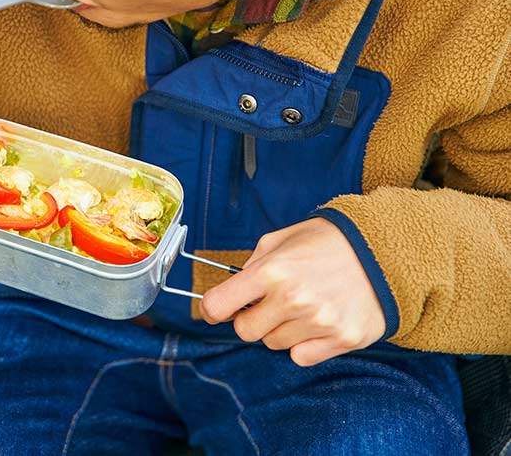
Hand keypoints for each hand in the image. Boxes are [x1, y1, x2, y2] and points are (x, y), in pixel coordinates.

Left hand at [199, 217, 385, 365]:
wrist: (384, 250)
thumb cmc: (328, 241)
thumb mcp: (281, 239)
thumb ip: (252, 265)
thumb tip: (232, 291)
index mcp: (272, 271)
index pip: (219, 304)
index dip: (212, 309)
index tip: (216, 310)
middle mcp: (293, 299)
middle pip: (245, 330)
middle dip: (250, 318)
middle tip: (268, 304)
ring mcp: (319, 322)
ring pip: (274, 344)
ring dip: (280, 329)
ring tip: (302, 305)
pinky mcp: (342, 339)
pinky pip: (301, 357)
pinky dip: (303, 344)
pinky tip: (317, 321)